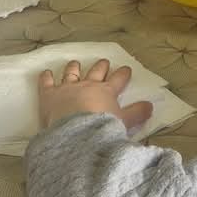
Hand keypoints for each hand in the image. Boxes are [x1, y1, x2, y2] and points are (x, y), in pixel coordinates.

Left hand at [38, 58, 152, 130]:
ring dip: (74, 68)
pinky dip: (46, 77)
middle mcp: (88, 85)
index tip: (126, 69)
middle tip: (104, 62)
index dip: (123, 74)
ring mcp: (68, 87)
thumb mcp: (124, 122)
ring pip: (71, 73)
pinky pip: (47, 82)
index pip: (118, 79)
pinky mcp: (50, 94)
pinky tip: (46, 73)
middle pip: (96, 72)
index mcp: (106, 91)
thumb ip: (137, 113)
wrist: (76, 134)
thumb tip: (150, 106)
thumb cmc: (102, 128)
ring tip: (75, 63)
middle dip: (101, 66)